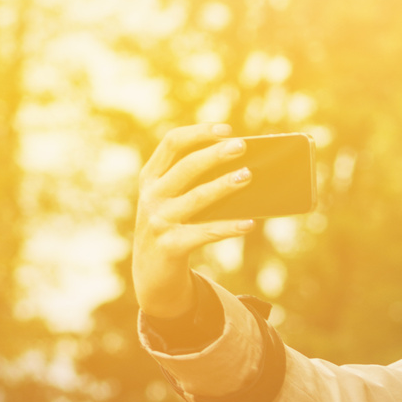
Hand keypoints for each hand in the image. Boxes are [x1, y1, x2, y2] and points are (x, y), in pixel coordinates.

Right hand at [133, 124, 253, 319]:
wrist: (152, 273)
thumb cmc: (174, 227)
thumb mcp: (174, 202)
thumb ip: (194, 183)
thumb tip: (243, 169)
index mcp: (151, 178)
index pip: (172, 143)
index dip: (199, 132)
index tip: (227, 128)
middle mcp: (151, 196)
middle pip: (187, 167)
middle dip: (215, 154)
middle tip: (242, 146)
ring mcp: (158, 221)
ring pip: (197, 197)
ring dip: (224, 185)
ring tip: (248, 175)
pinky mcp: (170, 246)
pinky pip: (205, 233)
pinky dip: (229, 227)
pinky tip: (250, 223)